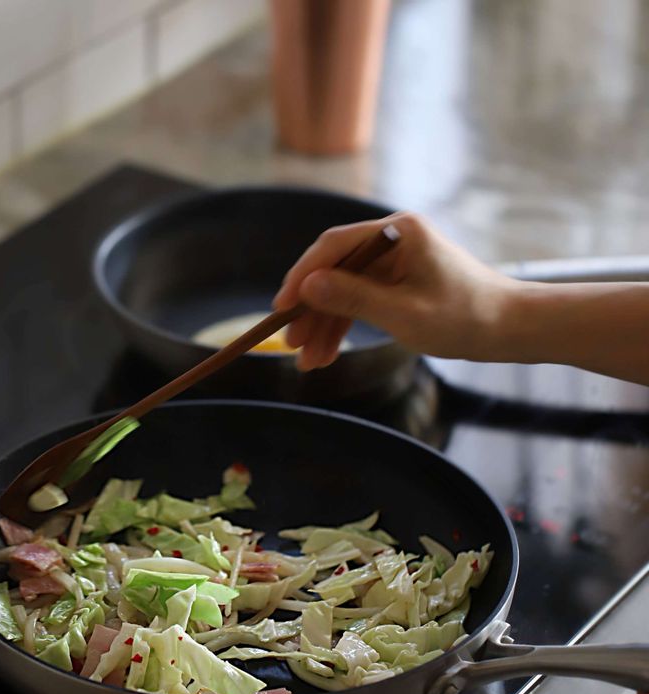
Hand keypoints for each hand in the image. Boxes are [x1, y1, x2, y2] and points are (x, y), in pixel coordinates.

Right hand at [273, 212, 648, 384]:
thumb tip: (308, 287)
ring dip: (326, 325)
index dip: (302, 276)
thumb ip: (353, 299)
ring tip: (308, 361)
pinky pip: (362, 301)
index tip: (281, 308)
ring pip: (345, 290)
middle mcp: (393, 240)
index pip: (334, 247)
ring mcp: (395, 262)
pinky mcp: (399, 283)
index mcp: (397, 233)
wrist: (511, 329)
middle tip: (291, 344)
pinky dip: (346, 326)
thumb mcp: (404, 313)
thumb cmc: (466, 318)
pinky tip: (329, 353)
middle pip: (336, 270)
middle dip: (312, 310)